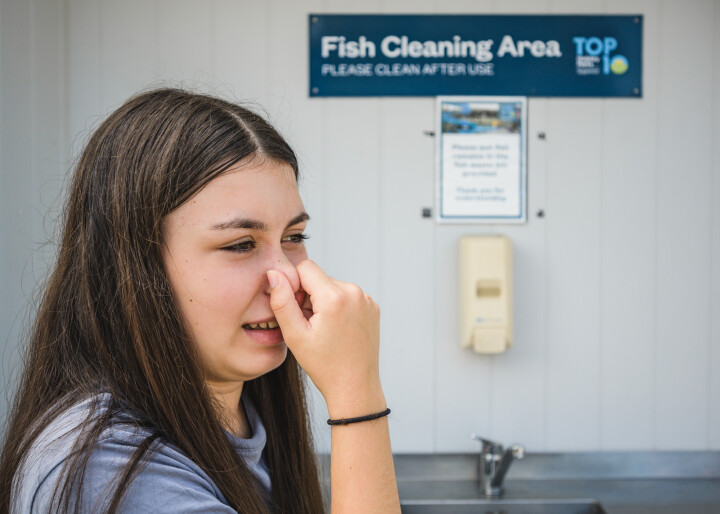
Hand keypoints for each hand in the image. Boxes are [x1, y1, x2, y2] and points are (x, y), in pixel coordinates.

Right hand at [267, 260, 384, 418]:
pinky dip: (338, 307)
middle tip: (308, 325)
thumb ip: (281, 301)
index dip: (294, 286)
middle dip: (308, 296)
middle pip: (319, 277)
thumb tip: (273, 273)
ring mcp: (366, 299)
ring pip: (332, 286)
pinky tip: (337, 330)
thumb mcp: (295, 335)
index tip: (296, 311)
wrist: (355, 386)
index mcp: (334, 296)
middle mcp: (355, 292)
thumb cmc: (324, 365)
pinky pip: (347, 295)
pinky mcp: (372, 307)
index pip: (305, 267)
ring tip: (323, 330)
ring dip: (323, 301)